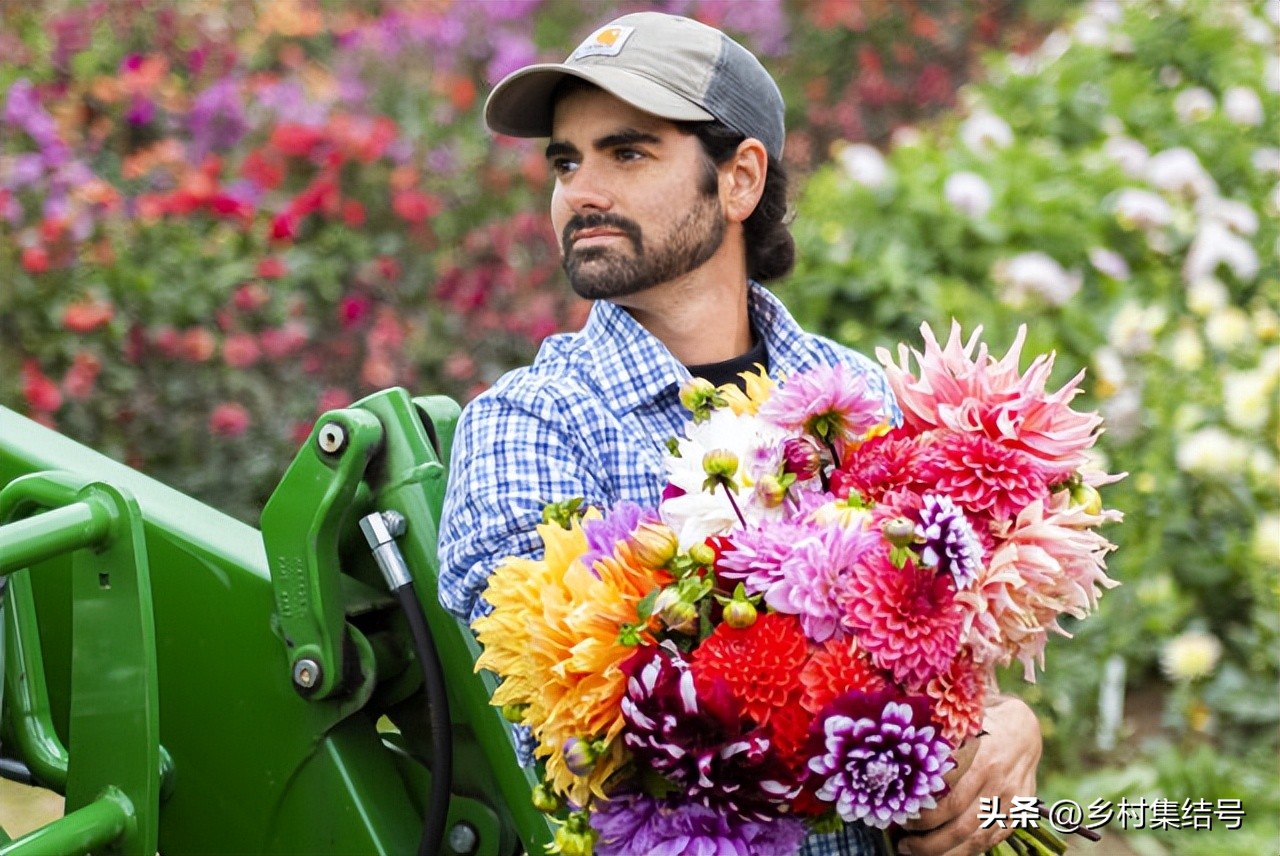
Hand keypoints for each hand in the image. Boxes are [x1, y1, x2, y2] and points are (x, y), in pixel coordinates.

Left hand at [896, 694, 1041, 855]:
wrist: (1023, 729)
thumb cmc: (978, 722)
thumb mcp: (959, 721)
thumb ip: (935, 734)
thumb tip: (895, 743)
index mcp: (980, 754)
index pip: (946, 790)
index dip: (921, 807)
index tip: (898, 812)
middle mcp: (996, 780)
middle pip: (957, 820)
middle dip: (926, 838)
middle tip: (902, 842)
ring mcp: (1009, 801)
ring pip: (974, 837)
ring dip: (942, 851)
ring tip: (914, 852)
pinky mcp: (1017, 814)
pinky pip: (990, 841)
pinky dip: (965, 852)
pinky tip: (943, 853)